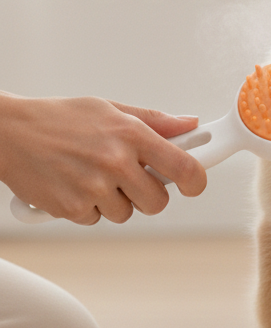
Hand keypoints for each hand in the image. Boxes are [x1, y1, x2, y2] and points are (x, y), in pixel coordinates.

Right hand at [0, 94, 206, 224]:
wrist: (10, 133)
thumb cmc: (58, 118)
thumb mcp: (108, 109)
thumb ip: (153, 121)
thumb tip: (189, 125)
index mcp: (130, 134)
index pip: (183, 167)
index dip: (196, 180)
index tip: (195, 183)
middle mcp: (116, 162)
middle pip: (158, 201)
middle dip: (148, 194)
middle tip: (129, 178)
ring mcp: (94, 188)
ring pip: (127, 213)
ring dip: (114, 201)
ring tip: (91, 175)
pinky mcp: (73, 209)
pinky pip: (97, 219)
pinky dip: (88, 207)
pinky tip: (73, 184)